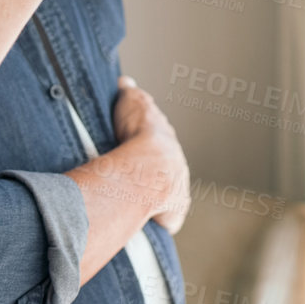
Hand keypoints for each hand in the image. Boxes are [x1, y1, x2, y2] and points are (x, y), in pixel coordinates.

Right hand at [110, 76, 190, 233]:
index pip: (159, 142)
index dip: (147, 145)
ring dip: (157, 196)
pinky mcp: (175, 210)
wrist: (149, 164)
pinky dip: (162, 221)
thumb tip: (126, 82)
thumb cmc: (138, 132)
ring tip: (135, 200)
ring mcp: (178, 187)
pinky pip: (170, 218)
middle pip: (166, 168)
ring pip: (170, 193)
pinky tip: (147, 222)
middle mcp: (177, 163)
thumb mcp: (131, 102)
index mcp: (167, 139)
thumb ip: (129, 92)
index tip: (136, 149)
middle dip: (153, 172)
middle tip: (132, 176)